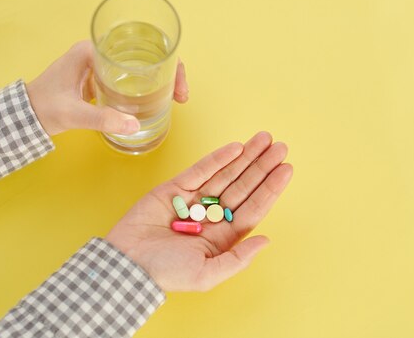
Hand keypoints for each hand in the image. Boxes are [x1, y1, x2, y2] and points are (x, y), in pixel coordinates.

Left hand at [25, 41, 188, 135]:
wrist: (23, 116)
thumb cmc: (43, 108)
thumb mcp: (73, 113)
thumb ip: (101, 118)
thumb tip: (134, 125)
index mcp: (92, 52)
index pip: (139, 48)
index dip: (166, 62)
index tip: (176, 83)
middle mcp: (99, 54)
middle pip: (145, 56)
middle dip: (169, 73)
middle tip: (182, 95)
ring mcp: (100, 66)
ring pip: (140, 68)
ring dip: (161, 80)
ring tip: (177, 98)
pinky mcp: (100, 80)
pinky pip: (131, 79)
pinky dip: (147, 87)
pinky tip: (157, 100)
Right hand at [105, 132, 292, 291]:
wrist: (127, 263)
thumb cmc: (166, 274)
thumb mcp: (207, 275)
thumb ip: (238, 259)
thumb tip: (266, 240)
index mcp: (223, 236)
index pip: (253, 207)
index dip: (270, 188)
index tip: (286, 169)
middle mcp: (212, 215)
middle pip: (243, 186)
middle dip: (262, 166)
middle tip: (281, 147)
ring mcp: (194, 200)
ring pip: (226, 174)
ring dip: (246, 157)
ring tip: (264, 140)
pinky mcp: (175, 188)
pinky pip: (201, 170)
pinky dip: (218, 158)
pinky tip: (236, 148)